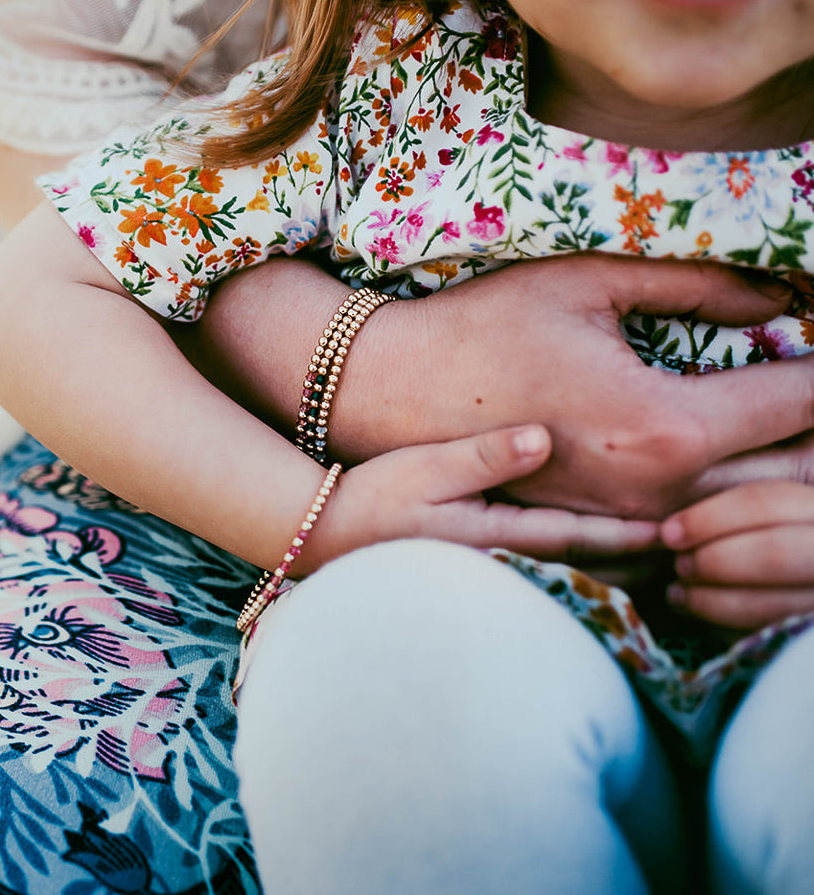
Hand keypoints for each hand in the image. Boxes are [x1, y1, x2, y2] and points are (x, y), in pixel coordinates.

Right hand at [304, 424, 659, 571]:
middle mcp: (502, 560)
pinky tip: (593, 555)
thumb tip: (543, 439)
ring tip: (655, 555)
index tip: (675, 532)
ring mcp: (491, 568)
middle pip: (583, 565)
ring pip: (567, 570)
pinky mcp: (478, 564)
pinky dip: (577, 561)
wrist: (325, 533)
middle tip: (684, 549)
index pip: (579, 538)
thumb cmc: (371, 498)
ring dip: (612, 565)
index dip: (629, 536)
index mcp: (495, 535)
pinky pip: (542, 565)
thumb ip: (483, 455)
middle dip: (633, 560)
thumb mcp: (422, 465)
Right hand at [360, 254, 813, 518]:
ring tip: (793, 429)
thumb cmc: (484, 328)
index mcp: (663, 423)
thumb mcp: (588, 282)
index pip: (798, 401)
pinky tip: (737, 465)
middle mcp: (657, 489)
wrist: (396, 393)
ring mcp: (629, 520)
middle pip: (793, 478)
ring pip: (751, 513)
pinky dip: (732, 497)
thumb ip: (696, 284)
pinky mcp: (602, 528)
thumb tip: (779, 298)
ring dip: (786, 473)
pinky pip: (696, 524)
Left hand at [661, 481, 813, 629]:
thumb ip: (733, 510)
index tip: (668, 533)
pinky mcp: (810, 630)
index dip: (709, 518)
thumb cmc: (763, 538)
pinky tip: (700, 616)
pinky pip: (769, 633)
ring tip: (678, 594)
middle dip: (715, 561)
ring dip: (713, 601)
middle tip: (680, 566)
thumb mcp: (761, 513)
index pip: (765, 501)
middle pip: (775, 552)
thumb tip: (672, 528)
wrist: (795, 576)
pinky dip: (728, 627)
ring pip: (774, 603)